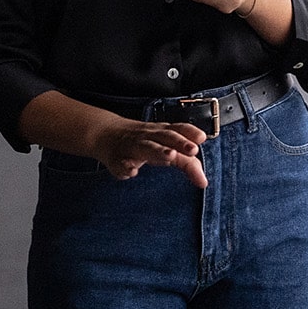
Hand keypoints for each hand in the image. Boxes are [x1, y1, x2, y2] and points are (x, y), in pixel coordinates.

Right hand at [92, 119, 208, 187]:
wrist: (105, 133)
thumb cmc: (142, 140)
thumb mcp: (163, 143)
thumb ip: (182, 156)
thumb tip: (202, 176)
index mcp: (161, 132)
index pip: (178, 131)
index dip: (190, 137)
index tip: (201, 143)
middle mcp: (149, 136)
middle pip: (166, 136)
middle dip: (180, 142)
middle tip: (193, 150)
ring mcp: (132, 146)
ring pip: (146, 147)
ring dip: (158, 151)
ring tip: (169, 156)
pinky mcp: (116, 158)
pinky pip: (121, 163)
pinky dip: (126, 167)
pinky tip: (132, 172)